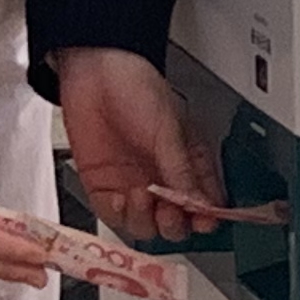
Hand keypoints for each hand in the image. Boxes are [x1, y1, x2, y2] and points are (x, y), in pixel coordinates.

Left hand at [57, 46, 219, 244]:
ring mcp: (133, 186)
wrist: (93, 72)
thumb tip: (198, 203)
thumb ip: (182, 169)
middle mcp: (163, 180)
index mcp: (189, 164)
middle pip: (176, 224)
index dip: (206, 218)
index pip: (206, 205)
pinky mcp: (104, 187)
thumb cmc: (137, 89)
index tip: (201, 221)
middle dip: (174, 223)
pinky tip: (118, 198)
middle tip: (167, 209)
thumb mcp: (169, 130)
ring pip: (145, 227)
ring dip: (144, 219)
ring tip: (140, 194)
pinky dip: (117, 215)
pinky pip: (113, 217)